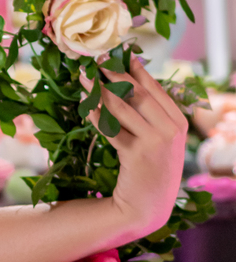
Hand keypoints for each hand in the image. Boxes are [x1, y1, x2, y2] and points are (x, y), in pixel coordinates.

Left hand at [97, 57, 188, 242]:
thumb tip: (129, 83)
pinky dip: (95, 114)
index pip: (155, 89)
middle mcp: (170, 129)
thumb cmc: (151, 171)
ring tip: (82, 76)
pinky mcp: (135, 154)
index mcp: (178, 122)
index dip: (135, 71)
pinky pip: (110, 128)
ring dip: (98, 89)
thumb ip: (152, 116)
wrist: (148, 207)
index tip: (119, 55)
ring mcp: (154, 142)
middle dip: (113, 74)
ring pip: (121, 107)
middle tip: (94, 60)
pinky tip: (84, 103)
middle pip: (137, 93)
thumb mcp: (161, 142)